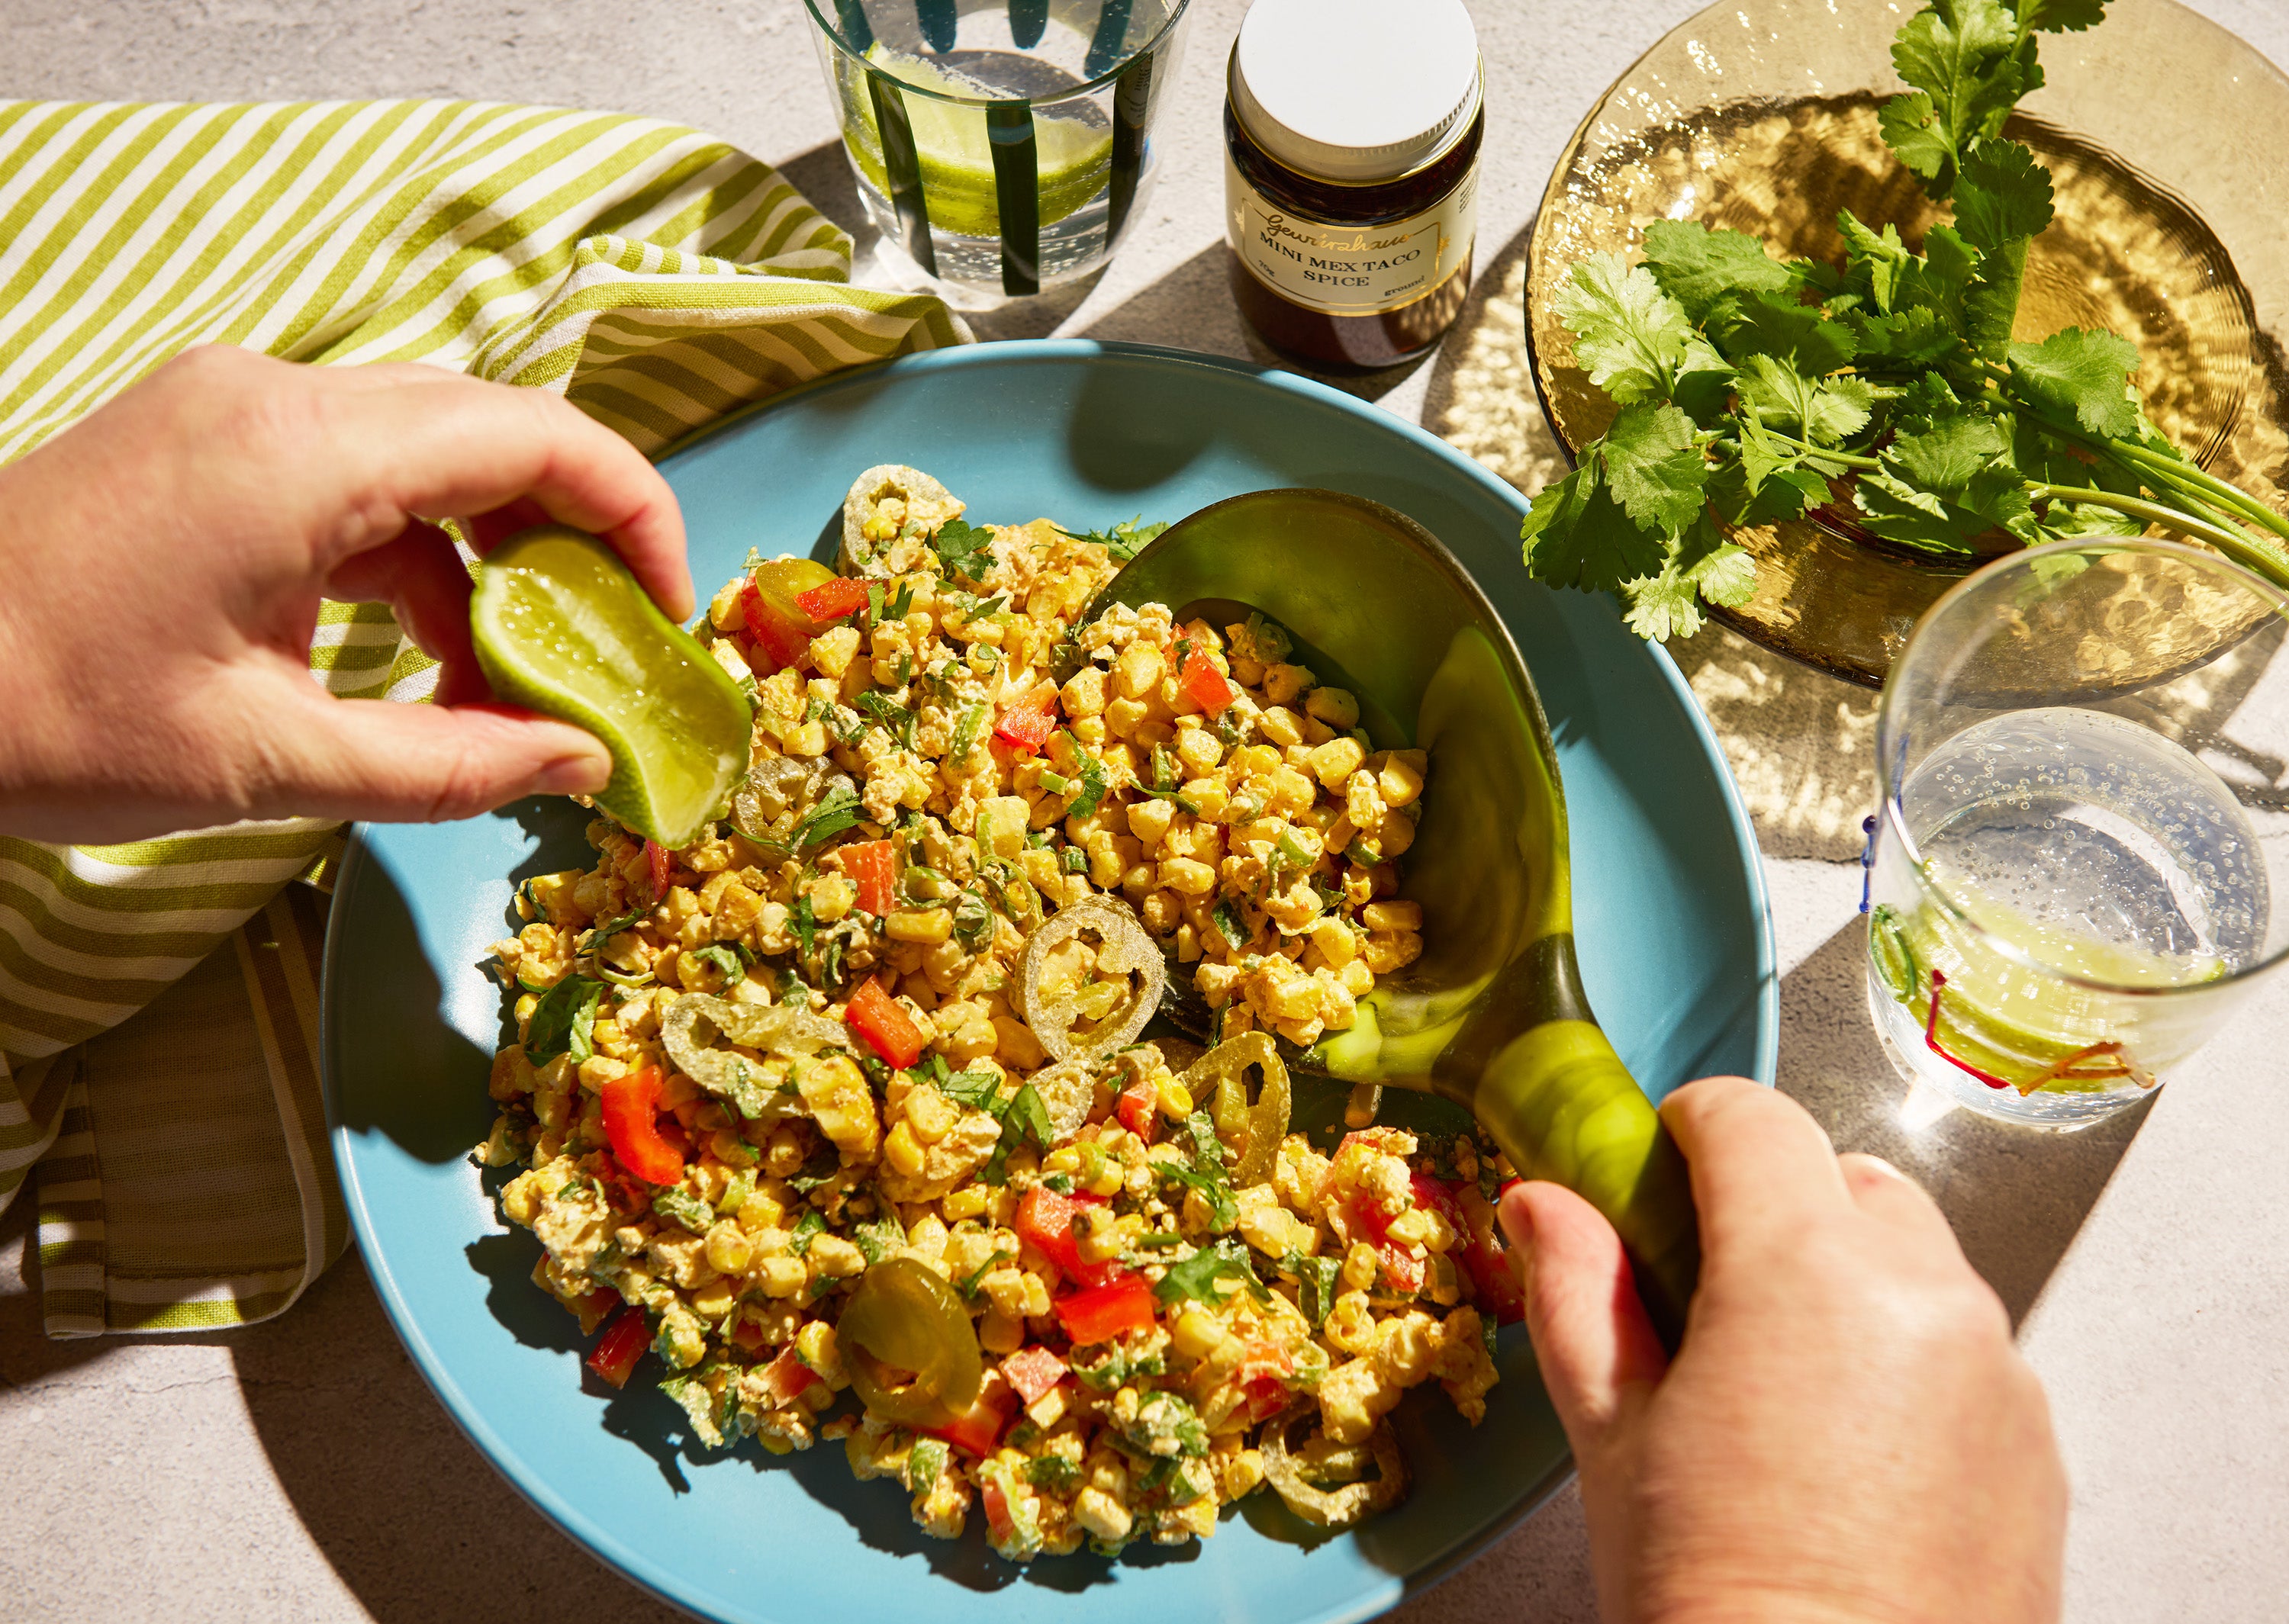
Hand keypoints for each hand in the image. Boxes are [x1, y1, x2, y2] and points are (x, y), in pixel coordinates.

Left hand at [0, 346, 691, 842]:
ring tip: (524, 678)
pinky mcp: (209, 442)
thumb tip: (582, 766)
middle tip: (620, 645)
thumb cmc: (45, 716)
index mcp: (300, 450)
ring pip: (432, 453)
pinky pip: (360, 477)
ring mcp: (236, 409)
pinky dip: (418, 560)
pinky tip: (431, 658)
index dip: (635, 515)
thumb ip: (450, 766)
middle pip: (494, 429)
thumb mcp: (269, 764)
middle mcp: (276, 396)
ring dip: (497, 558)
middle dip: (578, 536)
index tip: (669, 609)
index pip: (535, 434)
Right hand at [1503, 1078, 2064, 1623]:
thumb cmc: (1714, 1595)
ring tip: (1775, 1382)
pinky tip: (1843, 1448)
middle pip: (1844, 1176)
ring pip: (1914, 1257)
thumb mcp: (1612, 1437)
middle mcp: (1923, 1295)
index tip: (1656, 1165)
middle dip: (1773, 1204)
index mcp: (1804, 1271)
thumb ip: (1578, 1292)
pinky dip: (1906, 1358)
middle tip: (1704, 1288)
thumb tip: (1543, 1204)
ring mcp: (1996, 1368)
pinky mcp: (2034, 1440)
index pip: (1754, 1119)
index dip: (1690, 1127)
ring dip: (1846, 1277)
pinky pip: (1965, 1347)